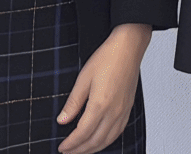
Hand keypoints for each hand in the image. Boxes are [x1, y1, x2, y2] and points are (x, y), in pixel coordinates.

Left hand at [57, 23, 149, 152]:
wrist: (128, 47)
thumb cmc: (107, 58)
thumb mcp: (83, 79)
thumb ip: (73, 103)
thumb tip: (62, 120)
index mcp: (100, 105)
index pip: (83, 133)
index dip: (71, 144)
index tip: (62, 147)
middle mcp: (114, 112)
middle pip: (95, 141)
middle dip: (80, 150)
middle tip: (68, 151)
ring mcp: (123, 111)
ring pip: (108, 140)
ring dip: (93, 149)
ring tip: (81, 150)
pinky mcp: (128, 108)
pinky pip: (118, 132)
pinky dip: (107, 141)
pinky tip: (100, 140)